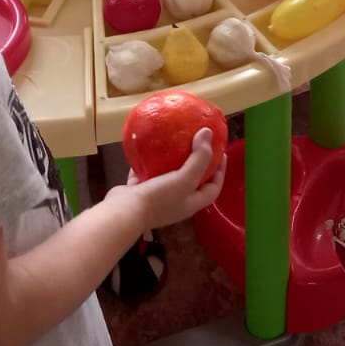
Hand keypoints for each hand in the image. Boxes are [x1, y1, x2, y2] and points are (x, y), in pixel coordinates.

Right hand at [111, 128, 226, 232]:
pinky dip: (149, 162)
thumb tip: (208, 133)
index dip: (220, 171)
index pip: (213, 188)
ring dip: (173, 162)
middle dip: (198, 164)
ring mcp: (156, 198)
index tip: (221, 152)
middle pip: (192, 182)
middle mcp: (175, 202)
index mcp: (190, 203)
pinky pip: (146, 174)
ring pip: (168, 177)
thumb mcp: (184, 179)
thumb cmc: (159, 198)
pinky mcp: (139, 192)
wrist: (124, 212)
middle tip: (198, 144)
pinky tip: (149, 147)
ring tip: (175, 143)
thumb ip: (199, 158)